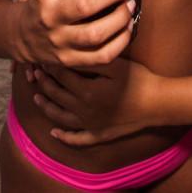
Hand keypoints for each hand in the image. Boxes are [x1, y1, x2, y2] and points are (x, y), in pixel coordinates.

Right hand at [13, 0, 137, 69]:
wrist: (20, 34)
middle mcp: (50, 15)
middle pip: (86, 5)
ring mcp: (59, 41)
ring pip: (94, 35)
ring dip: (119, 19)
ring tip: (131, 4)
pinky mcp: (68, 60)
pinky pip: (100, 57)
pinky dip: (120, 42)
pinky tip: (128, 27)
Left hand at [32, 58, 157, 145]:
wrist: (157, 103)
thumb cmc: (138, 79)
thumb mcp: (115, 64)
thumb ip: (91, 59)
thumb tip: (70, 53)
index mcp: (86, 91)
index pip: (61, 74)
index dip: (49, 64)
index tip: (41, 54)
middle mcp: (83, 110)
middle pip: (56, 95)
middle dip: (43, 83)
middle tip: (34, 73)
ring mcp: (90, 125)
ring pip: (60, 117)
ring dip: (46, 107)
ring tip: (36, 98)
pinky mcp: (98, 135)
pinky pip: (76, 139)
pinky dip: (63, 136)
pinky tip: (54, 133)